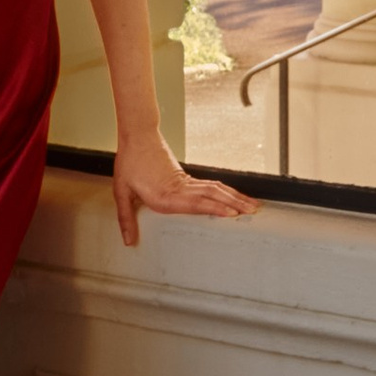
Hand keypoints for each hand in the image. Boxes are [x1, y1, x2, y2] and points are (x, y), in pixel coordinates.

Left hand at [111, 131, 255, 250]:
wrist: (137, 135)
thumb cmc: (129, 162)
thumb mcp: (121, 190)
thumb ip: (125, 217)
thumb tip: (127, 240)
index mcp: (164, 195)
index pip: (194, 203)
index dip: (214, 208)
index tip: (231, 213)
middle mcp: (179, 189)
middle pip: (211, 196)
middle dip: (234, 204)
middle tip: (253, 211)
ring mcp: (185, 182)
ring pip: (214, 190)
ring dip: (234, 197)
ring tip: (252, 204)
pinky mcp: (186, 177)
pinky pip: (209, 185)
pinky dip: (224, 191)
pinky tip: (233, 196)